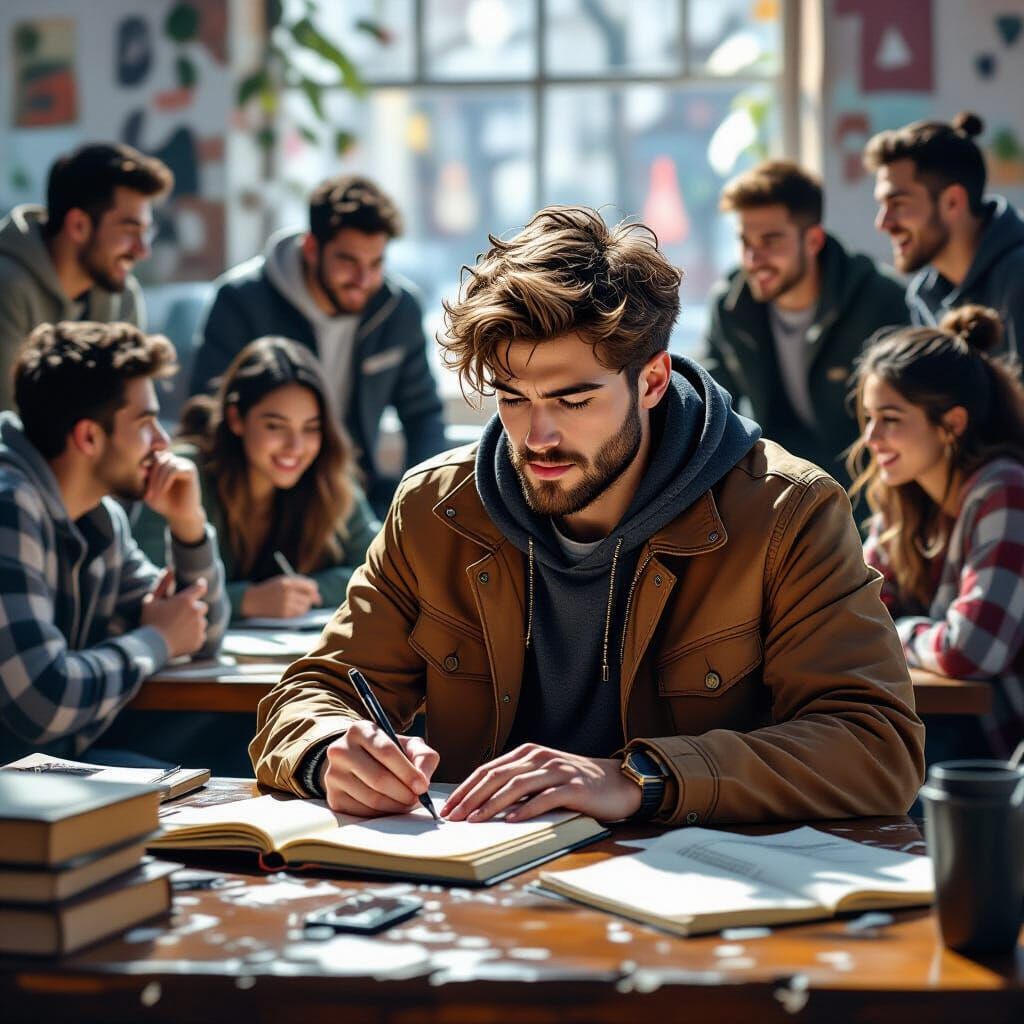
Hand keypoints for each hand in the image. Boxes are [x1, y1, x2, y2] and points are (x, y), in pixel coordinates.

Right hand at [141, 572, 208, 656]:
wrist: (151, 646)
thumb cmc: (150, 621)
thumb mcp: (152, 600)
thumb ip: (163, 583)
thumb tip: (170, 568)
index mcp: (186, 600)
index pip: (201, 587)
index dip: (199, 586)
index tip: (198, 586)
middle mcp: (196, 612)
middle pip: (202, 606)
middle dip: (194, 608)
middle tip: (179, 615)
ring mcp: (199, 627)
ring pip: (201, 621)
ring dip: (194, 622)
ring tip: (178, 628)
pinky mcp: (200, 640)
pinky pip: (200, 634)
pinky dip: (193, 635)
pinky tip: (180, 637)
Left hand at [144, 452, 205, 543]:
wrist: (181, 516)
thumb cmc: (164, 503)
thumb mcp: (148, 490)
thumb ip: (144, 478)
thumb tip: (141, 466)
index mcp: (168, 463)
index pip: (154, 457)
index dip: (147, 469)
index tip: (142, 485)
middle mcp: (178, 460)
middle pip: (159, 459)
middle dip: (151, 476)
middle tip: (148, 492)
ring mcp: (185, 464)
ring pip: (166, 464)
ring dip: (157, 480)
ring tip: (155, 494)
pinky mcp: (191, 471)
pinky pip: (174, 470)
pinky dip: (165, 481)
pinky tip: (163, 491)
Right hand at [240, 575, 320, 617]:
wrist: (252, 600)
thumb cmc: (270, 589)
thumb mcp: (283, 581)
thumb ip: (300, 585)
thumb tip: (317, 596)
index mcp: (288, 582)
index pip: (310, 586)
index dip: (314, 590)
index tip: (314, 593)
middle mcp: (287, 592)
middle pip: (309, 598)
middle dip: (309, 599)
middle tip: (305, 600)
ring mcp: (285, 604)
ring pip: (305, 607)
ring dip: (303, 606)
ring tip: (293, 603)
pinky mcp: (283, 614)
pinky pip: (298, 614)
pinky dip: (297, 612)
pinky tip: (290, 609)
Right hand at [321, 720, 439, 816]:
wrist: (358, 762)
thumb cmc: (388, 753)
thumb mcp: (408, 746)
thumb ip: (422, 757)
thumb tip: (423, 781)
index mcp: (360, 730)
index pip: (386, 752)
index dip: (408, 772)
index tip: (423, 786)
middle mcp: (341, 750)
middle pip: (378, 778)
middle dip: (404, 793)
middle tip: (417, 799)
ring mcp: (333, 775)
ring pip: (371, 798)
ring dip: (396, 805)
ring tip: (407, 803)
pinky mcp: (333, 798)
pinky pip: (363, 812)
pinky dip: (382, 813)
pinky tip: (391, 806)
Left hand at [441, 744, 641, 823]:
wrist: (617, 782)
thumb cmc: (575, 783)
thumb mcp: (542, 776)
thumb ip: (517, 783)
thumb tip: (481, 804)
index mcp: (527, 753)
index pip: (488, 770)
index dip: (466, 788)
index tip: (449, 807)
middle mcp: (539, 757)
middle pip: (497, 776)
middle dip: (471, 798)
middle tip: (453, 817)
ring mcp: (556, 770)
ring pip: (517, 786)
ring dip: (492, 804)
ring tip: (475, 821)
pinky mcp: (573, 787)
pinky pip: (545, 798)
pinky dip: (526, 809)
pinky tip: (511, 821)